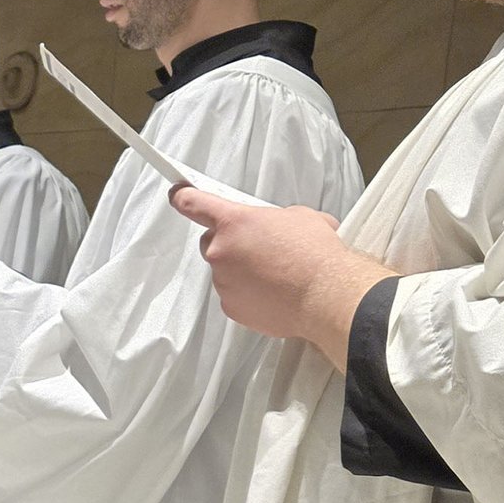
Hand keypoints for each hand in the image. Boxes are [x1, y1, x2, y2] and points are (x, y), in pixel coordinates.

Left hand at [168, 187, 390, 371]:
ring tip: (275, 274)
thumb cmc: (316, 256)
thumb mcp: (300, 217)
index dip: (184, 197)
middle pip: (211, 242)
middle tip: (257, 248)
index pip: (195, 203)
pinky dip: (248, 294)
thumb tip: (278, 226)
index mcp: (234, 222)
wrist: (326, 295)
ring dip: (242, 271)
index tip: (177, 195)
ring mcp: (224, 281)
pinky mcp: (231, 307)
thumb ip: (274, 218)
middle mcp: (221, 251)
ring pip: (225, 272)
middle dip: (230, 243)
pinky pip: (234, 296)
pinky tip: (273, 292)